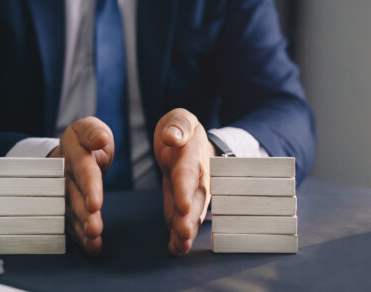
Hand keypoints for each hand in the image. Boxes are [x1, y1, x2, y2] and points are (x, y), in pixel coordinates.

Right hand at [49, 117, 113, 254]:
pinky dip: (81, 237)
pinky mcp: (65, 206)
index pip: (82, 169)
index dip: (89, 186)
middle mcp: (64, 173)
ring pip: (71, 212)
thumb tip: (99, 140)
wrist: (69, 152)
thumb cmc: (85, 140)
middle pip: (74, 195)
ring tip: (93, 239)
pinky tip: (93, 248)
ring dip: (81, 228)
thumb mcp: (89, 128)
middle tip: (94, 229)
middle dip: (83, 213)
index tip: (95, 204)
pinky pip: (71, 222)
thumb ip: (94, 132)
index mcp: (73, 152)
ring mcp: (62, 192)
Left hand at [153, 108, 216, 255]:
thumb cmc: (181, 129)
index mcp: (193, 154)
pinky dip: (179, 233)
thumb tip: (172, 137)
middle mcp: (198, 176)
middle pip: (196, 198)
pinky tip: (175, 248)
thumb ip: (178, 126)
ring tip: (180, 247)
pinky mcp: (184, 202)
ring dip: (187, 230)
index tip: (183, 206)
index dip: (186, 189)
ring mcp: (193, 191)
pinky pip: (182, 218)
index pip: (189, 172)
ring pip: (192, 213)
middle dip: (190, 217)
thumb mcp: (180, 119)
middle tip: (183, 233)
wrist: (190, 141)